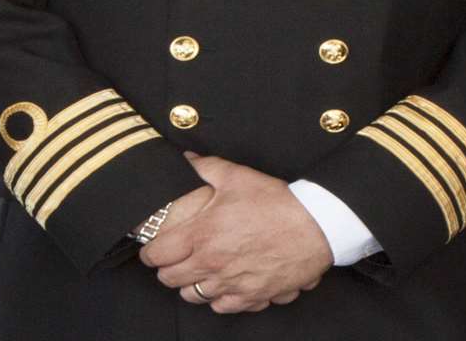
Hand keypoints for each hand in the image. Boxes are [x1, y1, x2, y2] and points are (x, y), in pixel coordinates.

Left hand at [140, 154, 333, 312]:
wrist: (315, 226)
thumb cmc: (276, 202)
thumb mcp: (238, 177)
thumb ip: (206, 167)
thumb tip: (188, 158)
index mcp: (202, 235)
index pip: (157, 255)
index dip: (150, 252)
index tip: (152, 249)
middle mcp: (212, 264)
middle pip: (170, 280)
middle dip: (167, 270)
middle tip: (174, 259)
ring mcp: (231, 283)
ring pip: (194, 297)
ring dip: (191, 286)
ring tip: (197, 273)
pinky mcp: (252, 296)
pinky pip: (223, 307)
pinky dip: (219, 299)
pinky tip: (224, 285)